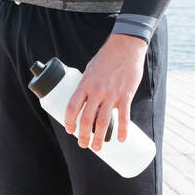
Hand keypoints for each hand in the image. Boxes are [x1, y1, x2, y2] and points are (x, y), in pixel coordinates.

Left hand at [63, 33, 148, 149]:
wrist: (126, 47)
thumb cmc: (106, 58)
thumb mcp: (90, 70)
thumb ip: (87, 85)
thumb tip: (84, 99)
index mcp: (85, 84)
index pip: (72, 107)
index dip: (69, 122)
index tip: (69, 130)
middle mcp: (96, 91)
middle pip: (87, 119)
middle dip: (83, 135)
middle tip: (83, 144)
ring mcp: (112, 94)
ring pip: (103, 122)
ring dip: (100, 138)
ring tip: (98, 148)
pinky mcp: (126, 95)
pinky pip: (124, 117)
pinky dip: (123, 130)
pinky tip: (121, 139)